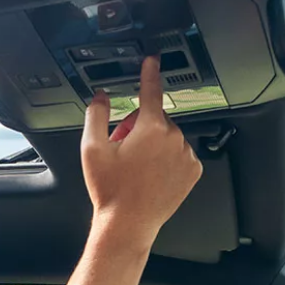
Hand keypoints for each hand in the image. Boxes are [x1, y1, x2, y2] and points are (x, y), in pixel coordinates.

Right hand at [80, 56, 202, 247]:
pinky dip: (167, 159)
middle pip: (154, 118)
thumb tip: (100, 96)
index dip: (149, 73)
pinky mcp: (193, 170)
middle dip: (138, 127)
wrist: (128, 223)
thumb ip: (96, 115)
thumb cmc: (110, 190)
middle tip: (122, 150)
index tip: (152, 61)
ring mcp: (186, 155)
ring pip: (168, 136)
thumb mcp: (91, 149)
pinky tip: (151, 174)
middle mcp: (173, 138)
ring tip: (136, 167)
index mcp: (150, 128)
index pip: (150, 91)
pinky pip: (179, 154)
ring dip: (153, 144)